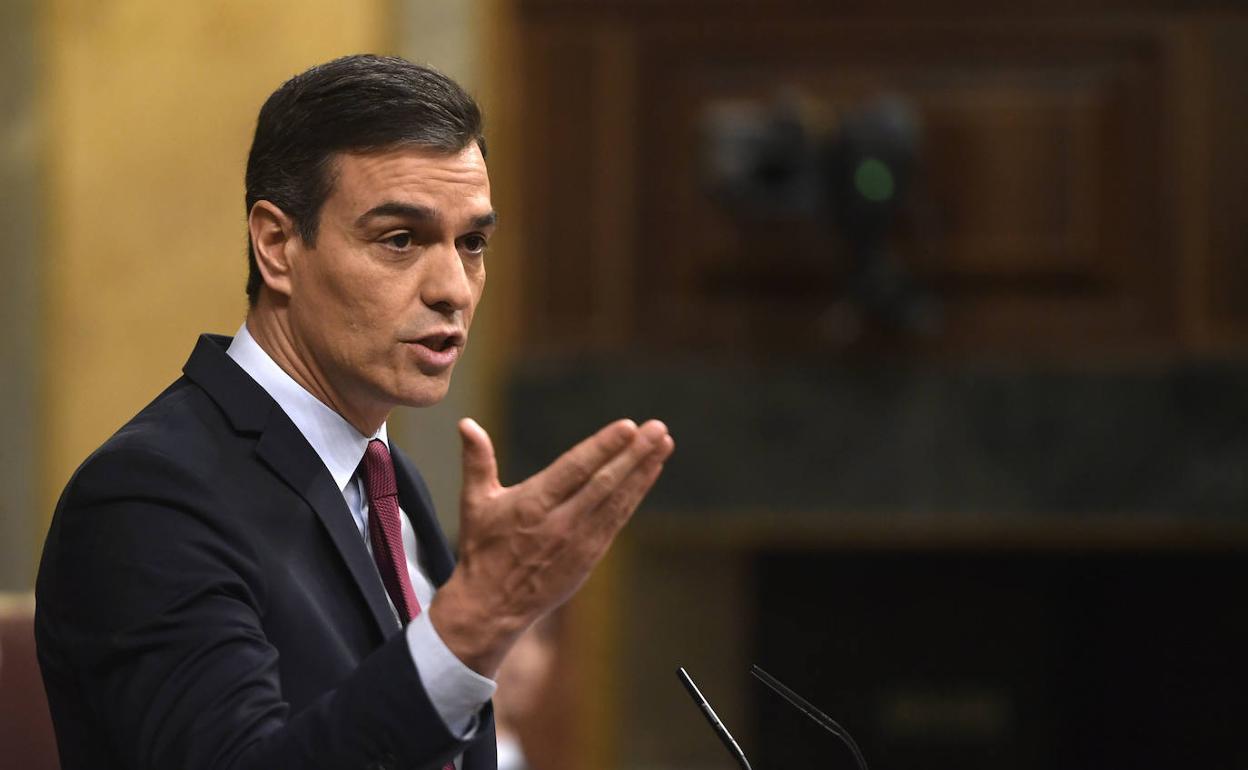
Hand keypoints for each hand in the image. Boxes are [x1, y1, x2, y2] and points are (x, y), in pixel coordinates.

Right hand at [429, 417, 673, 676]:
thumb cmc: (482, 550)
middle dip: (634, 454)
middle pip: (604, 482)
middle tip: (658, 429)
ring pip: (617, 500)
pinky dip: (636, 495)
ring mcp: (579, 541)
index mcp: (532, 504)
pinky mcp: (590, 556)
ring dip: (643, 471)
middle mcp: (560, 522)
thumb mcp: (475, 503)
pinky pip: (618, 519)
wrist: (491, 607)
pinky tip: (650, 473)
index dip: (603, 447)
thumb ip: (477, 461)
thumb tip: (466, 423)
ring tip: (664, 444)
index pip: (574, 469)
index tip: (628, 427)